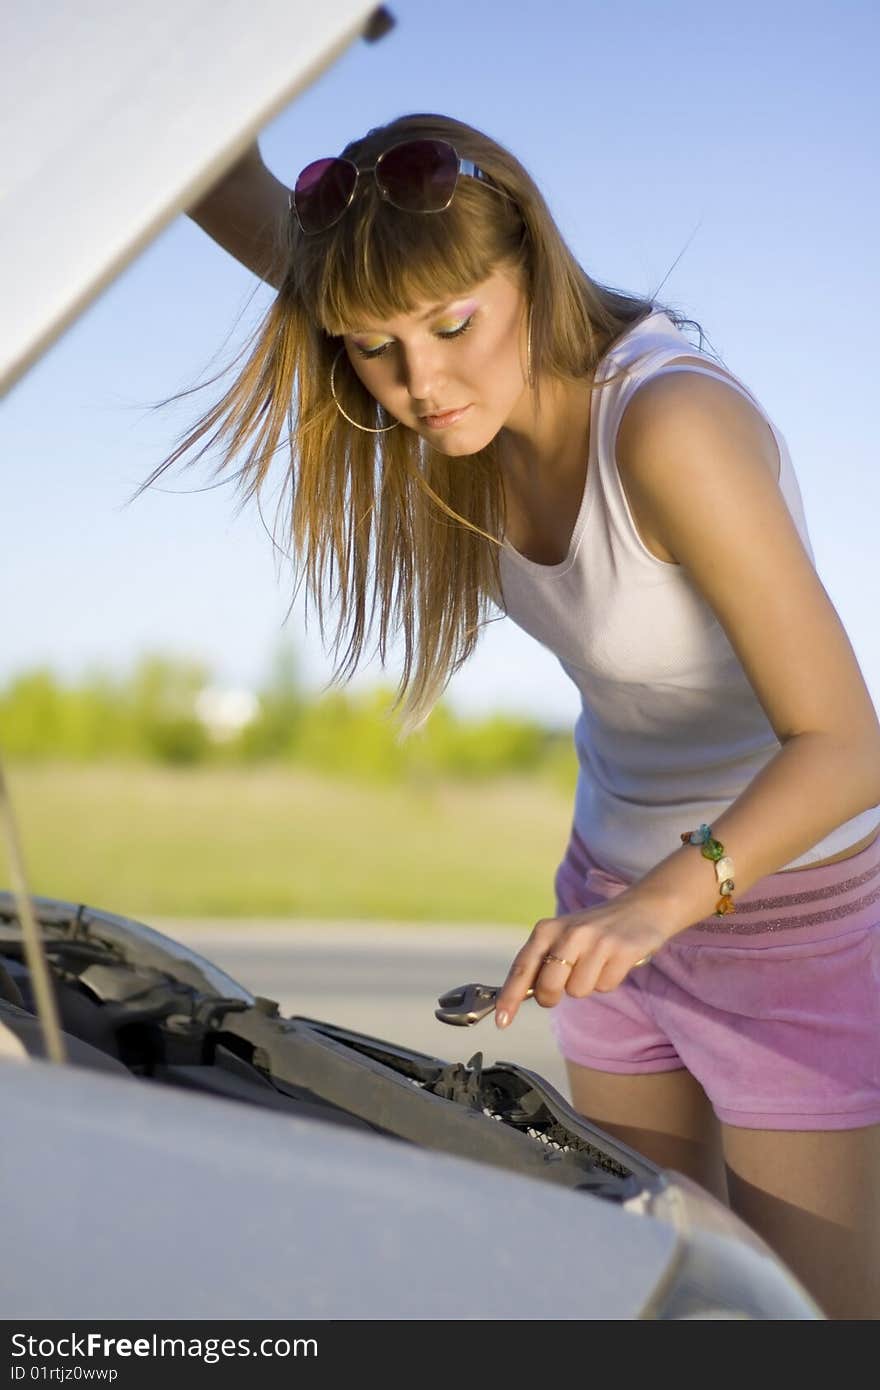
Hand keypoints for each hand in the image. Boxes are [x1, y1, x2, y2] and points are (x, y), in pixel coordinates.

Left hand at [493, 892, 672, 1027]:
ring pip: (578, 991)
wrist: (642, 907)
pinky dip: (609, 980)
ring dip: (588, 984)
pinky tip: (614, 961)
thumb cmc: (595, 929)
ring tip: (597, 962)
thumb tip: (520, 996)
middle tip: (569, 979)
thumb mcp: (563, 936)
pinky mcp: (621, 950)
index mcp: (547, 929)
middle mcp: (569, 933)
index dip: (510, 997)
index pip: (522, 968)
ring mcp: (596, 941)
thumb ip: (542, 962)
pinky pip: (605, 986)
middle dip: (554, 996)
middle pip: (549, 988)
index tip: (502, 1021)